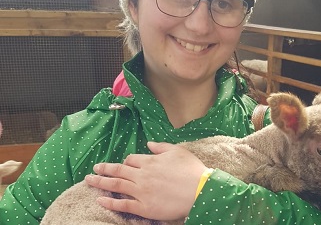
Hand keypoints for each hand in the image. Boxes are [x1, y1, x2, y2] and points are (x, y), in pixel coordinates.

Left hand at [84, 142, 207, 220]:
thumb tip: (148, 144)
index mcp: (150, 161)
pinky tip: (100, 200)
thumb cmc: (191, 170)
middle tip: (94, 169)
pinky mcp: (144, 207)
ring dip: (101, 182)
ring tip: (89, 181)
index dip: (126, 161)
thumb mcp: (177, 151)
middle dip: (104, 169)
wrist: (200, 190)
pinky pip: (123, 204)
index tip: (124, 163)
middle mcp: (142, 175)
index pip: (131, 159)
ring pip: (116, 185)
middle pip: (118, 171)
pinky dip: (110, 202)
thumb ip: (161, 147)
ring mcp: (141, 191)